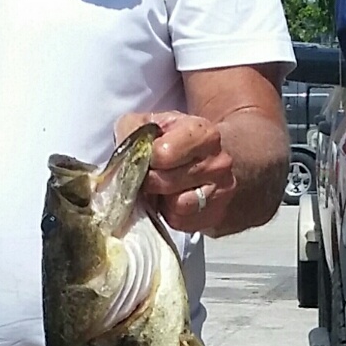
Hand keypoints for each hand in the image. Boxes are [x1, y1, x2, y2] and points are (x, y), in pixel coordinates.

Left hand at [114, 110, 236, 233]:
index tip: (147, 157)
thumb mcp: (148, 123)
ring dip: (161, 199)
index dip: (146, 158)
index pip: (162, 154)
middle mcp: (219, 162)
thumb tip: (124, 159)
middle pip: (166, 182)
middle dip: (150, 181)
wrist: (206, 157)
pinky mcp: (216, 214)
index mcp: (204, 134)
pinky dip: (170, 214)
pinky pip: (181, 221)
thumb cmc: (172, 139)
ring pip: (176, 204)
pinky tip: (171, 200)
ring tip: (161, 188)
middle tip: (149, 175)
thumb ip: (131, 132)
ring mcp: (221, 190)